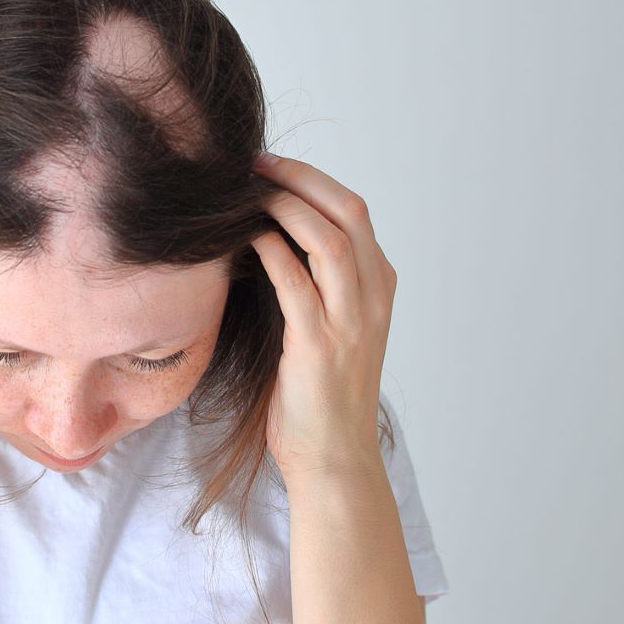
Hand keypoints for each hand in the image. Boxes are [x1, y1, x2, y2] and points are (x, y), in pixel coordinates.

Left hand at [248, 151, 397, 483]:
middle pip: (347, 212)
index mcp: (379, 287)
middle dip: (300, 179)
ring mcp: (351, 321)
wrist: (333, 458)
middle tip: (254, 164)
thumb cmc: (319, 393)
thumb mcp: (332, 324)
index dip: (311, 179)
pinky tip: (244, 238)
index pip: (353, 210)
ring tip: (245, 194)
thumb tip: (267, 231)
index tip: (269, 166)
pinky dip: (269, 250)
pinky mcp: (319, 345)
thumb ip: (316, 280)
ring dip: (284, 207)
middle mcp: (373, 297)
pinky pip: (295, 282)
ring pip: (328, 240)